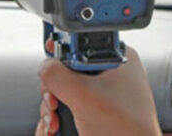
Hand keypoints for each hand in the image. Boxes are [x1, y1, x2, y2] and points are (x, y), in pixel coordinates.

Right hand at [36, 40, 160, 135]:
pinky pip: (70, 107)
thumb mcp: (84, 96)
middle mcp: (110, 73)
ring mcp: (104, 93)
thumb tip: (44, 66)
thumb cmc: (128, 130)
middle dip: (53, 91)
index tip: (51, 72)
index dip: (60, 58)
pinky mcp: (98, 111)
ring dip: (53, 108)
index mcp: (115, 57)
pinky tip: (57, 128)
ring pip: (65, 91)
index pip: (78, 44)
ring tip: (54, 121)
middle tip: (53, 104)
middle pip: (66, 70)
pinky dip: (59, 117)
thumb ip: (57, 75)